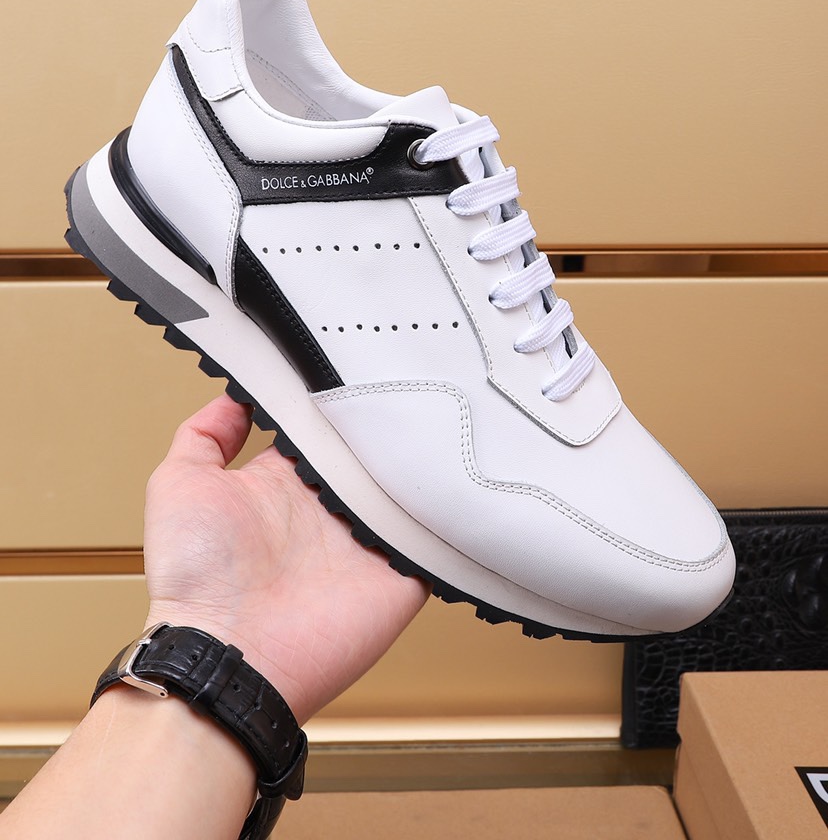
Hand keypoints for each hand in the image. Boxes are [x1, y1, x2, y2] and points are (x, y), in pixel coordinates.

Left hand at [143, 395, 428, 723]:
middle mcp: (329, 508)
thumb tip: (236, 396)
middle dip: (389, 420)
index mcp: (285, 484)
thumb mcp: (178, 484)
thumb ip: (206, 435)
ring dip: (424, 458)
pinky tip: (457, 472)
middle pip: (372, 451)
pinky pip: (440, 534)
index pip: (321, 429)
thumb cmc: (194, 579)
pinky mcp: (401, 572)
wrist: (228, 655)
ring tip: (443, 414)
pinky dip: (451, 510)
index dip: (336, 399)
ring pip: (410, 485)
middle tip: (407, 382)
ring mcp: (368, 540)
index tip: (352, 364)